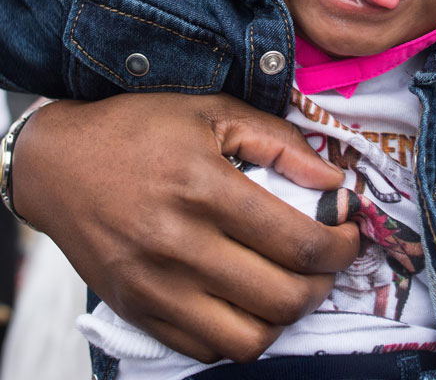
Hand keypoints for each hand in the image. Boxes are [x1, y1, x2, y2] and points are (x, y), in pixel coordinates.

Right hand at [12, 93, 359, 362]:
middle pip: (282, 297)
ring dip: (287, 316)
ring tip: (292, 281)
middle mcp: (179, 246)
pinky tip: (249, 298)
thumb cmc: (140, 129)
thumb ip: (281, 143)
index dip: (342, 245)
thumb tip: (334, 183)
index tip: (351, 232)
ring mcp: (155, 288)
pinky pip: (205, 349)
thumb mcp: (214, 112)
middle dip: (326, 282)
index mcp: (205, 189)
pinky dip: (241, 332)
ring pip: (248, 339)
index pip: (297, 242)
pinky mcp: (136, 311)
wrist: (58, 165)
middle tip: (329, 258)